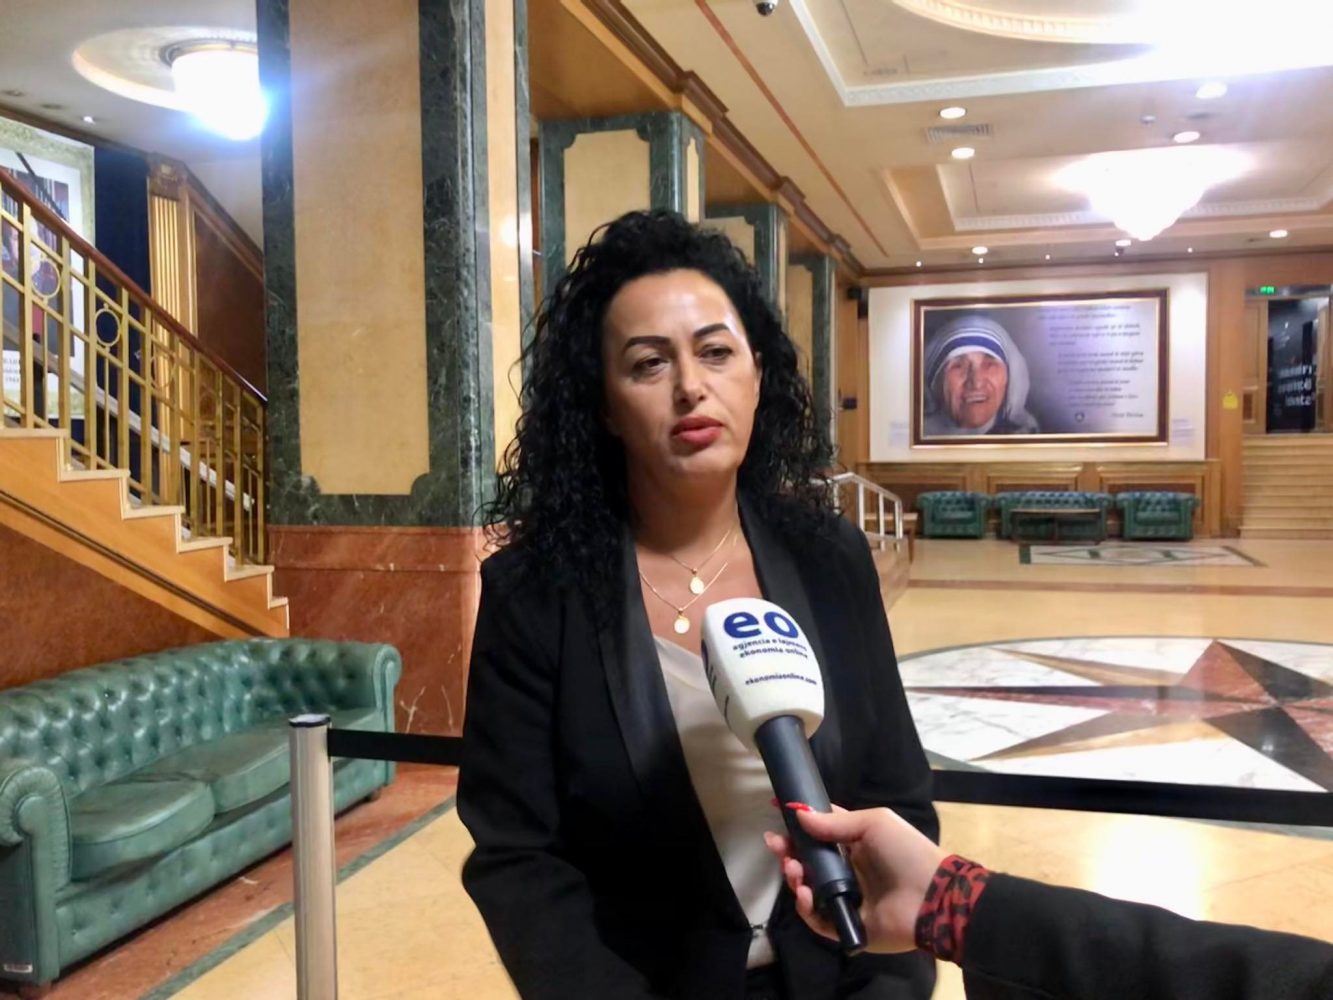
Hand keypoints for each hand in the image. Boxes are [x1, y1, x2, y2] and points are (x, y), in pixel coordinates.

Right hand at [764, 804, 946, 953]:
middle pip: (808, 862)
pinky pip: (818, 920)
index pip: (820, 834)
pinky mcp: (847, 925)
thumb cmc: (905, 852)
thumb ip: (834, 822)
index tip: (777, 813)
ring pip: (807, 889)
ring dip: (794, 877)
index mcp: (855, 845)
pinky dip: (806, 907)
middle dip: (788, 852)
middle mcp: (848, 871)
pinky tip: (804, 893)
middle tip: (776, 846)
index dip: (799, 826)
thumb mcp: (873, 824)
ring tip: (793, 870)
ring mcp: (846, 899)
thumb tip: (798, 813)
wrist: (933, 897)